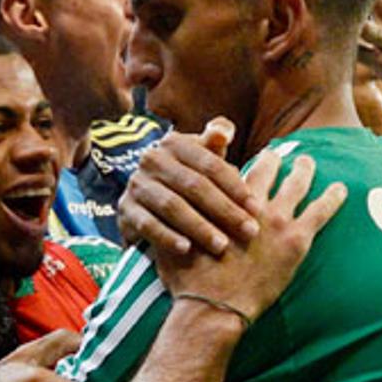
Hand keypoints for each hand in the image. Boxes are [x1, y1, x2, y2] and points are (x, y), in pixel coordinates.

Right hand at [118, 118, 260, 257]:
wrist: (147, 210)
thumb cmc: (187, 185)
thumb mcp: (203, 164)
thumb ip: (215, 147)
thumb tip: (224, 131)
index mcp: (175, 143)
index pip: (210, 164)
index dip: (235, 186)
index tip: (257, 208)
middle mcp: (152, 159)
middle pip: (194, 185)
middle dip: (225, 210)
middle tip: (249, 232)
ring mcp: (136, 184)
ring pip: (172, 206)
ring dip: (199, 227)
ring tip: (222, 246)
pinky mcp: (124, 209)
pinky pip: (148, 224)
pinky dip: (168, 237)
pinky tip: (187, 250)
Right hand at [157, 149, 345, 322]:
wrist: (212, 307)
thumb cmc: (189, 277)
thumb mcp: (174, 239)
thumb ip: (179, 218)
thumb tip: (167, 208)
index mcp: (223, 202)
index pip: (234, 169)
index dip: (237, 162)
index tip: (245, 156)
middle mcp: (252, 203)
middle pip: (268, 169)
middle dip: (275, 159)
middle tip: (282, 154)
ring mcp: (277, 220)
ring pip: (297, 184)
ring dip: (304, 169)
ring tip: (308, 162)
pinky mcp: (297, 240)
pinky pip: (321, 210)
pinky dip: (333, 197)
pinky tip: (342, 189)